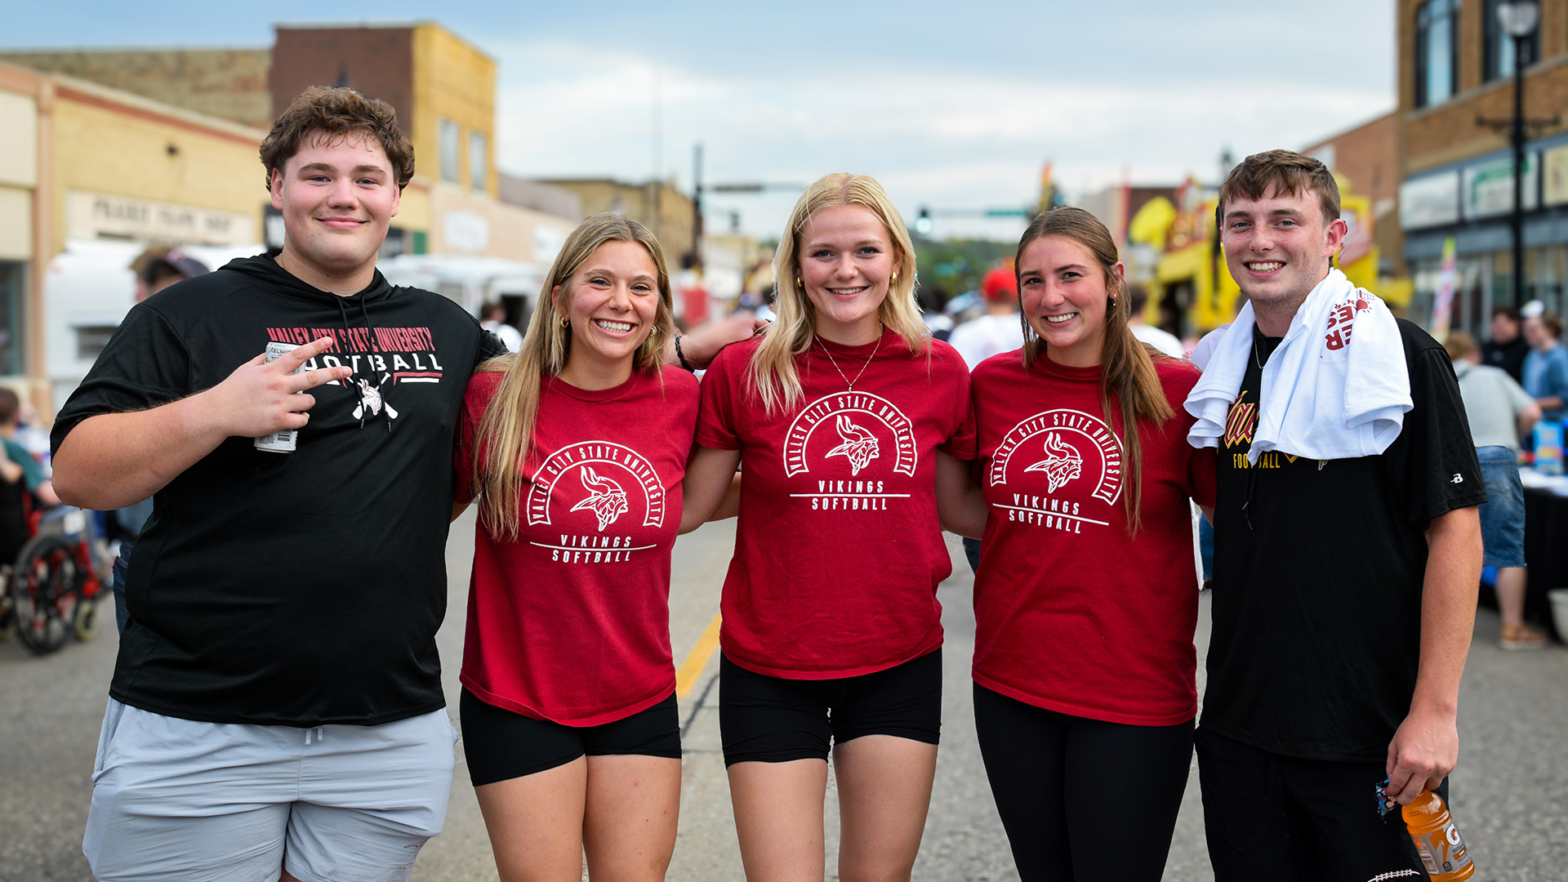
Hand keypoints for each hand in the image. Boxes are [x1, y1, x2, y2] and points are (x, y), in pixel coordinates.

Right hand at [199, 337, 351, 438]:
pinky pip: (302, 420)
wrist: (218, 413)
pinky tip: (294, 417)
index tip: (329, 341)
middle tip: (348, 370)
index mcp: (271, 371)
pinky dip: (301, 418)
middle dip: (333, 373)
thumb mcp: (245, 370)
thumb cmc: (232, 390)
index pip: (297, 355)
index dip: (315, 347)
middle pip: (313, 378)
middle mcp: (278, 386)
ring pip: (309, 401)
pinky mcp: (278, 421)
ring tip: (294, 403)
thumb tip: (270, 355)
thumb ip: (261, 362)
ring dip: (306, 402)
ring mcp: (279, 404)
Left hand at [678, 314, 767, 368]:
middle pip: (756, 330)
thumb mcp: (719, 337)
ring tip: (767, 356)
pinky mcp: (732, 350)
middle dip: (764, 337)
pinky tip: (755, 361)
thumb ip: (735, 333)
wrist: (690, 356)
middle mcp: (736, 330)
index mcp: (734, 323)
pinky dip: (751, 354)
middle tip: (772, 348)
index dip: (765, 325)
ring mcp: (734, 340)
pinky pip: (745, 350)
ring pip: (752, 341)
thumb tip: (752, 331)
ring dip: (758, 347)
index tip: (773, 335)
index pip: (755, 319)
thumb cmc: (702, 344)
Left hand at [1384, 707, 1457, 804]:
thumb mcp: (1394, 744)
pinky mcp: (1449, 767)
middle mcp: (1424, 768)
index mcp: (1407, 762)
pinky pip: (1439, 778)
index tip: (1391, 794)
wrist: (1434, 716)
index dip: (1392, 792)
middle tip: (1400, 799)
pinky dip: (1432, 776)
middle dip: (1404, 799)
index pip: (1397, 785)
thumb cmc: (1412, 728)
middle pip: (1412, 794)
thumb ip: (1391, 764)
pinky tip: (1428, 766)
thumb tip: (1391, 780)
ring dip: (1421, 787)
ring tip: (1415, 780)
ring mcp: (1439, 768)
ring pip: (1428, 788)